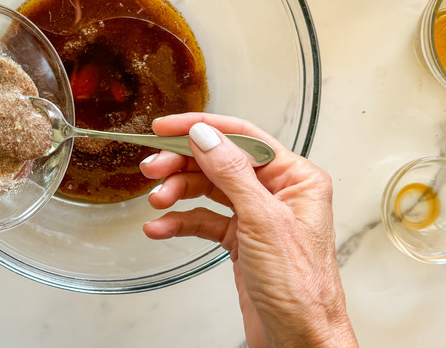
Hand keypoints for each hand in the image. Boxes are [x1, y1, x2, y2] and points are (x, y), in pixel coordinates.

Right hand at [139, 113, 356, 347]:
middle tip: (152, 169)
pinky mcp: (240, 240)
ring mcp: (256, 216)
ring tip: (156, 202)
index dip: (201, 128)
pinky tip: (161, 228)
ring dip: (177, 193)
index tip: (166, 127)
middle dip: (182, 164)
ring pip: (207, 189)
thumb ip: (231, 173)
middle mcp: (276, 193)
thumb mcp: (263, 221)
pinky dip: (180, 222)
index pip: (242, 137)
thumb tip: (204, 135)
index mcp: (295, 178)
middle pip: (218, 161)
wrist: (299, 340)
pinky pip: (203, 220)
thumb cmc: (302, 289)